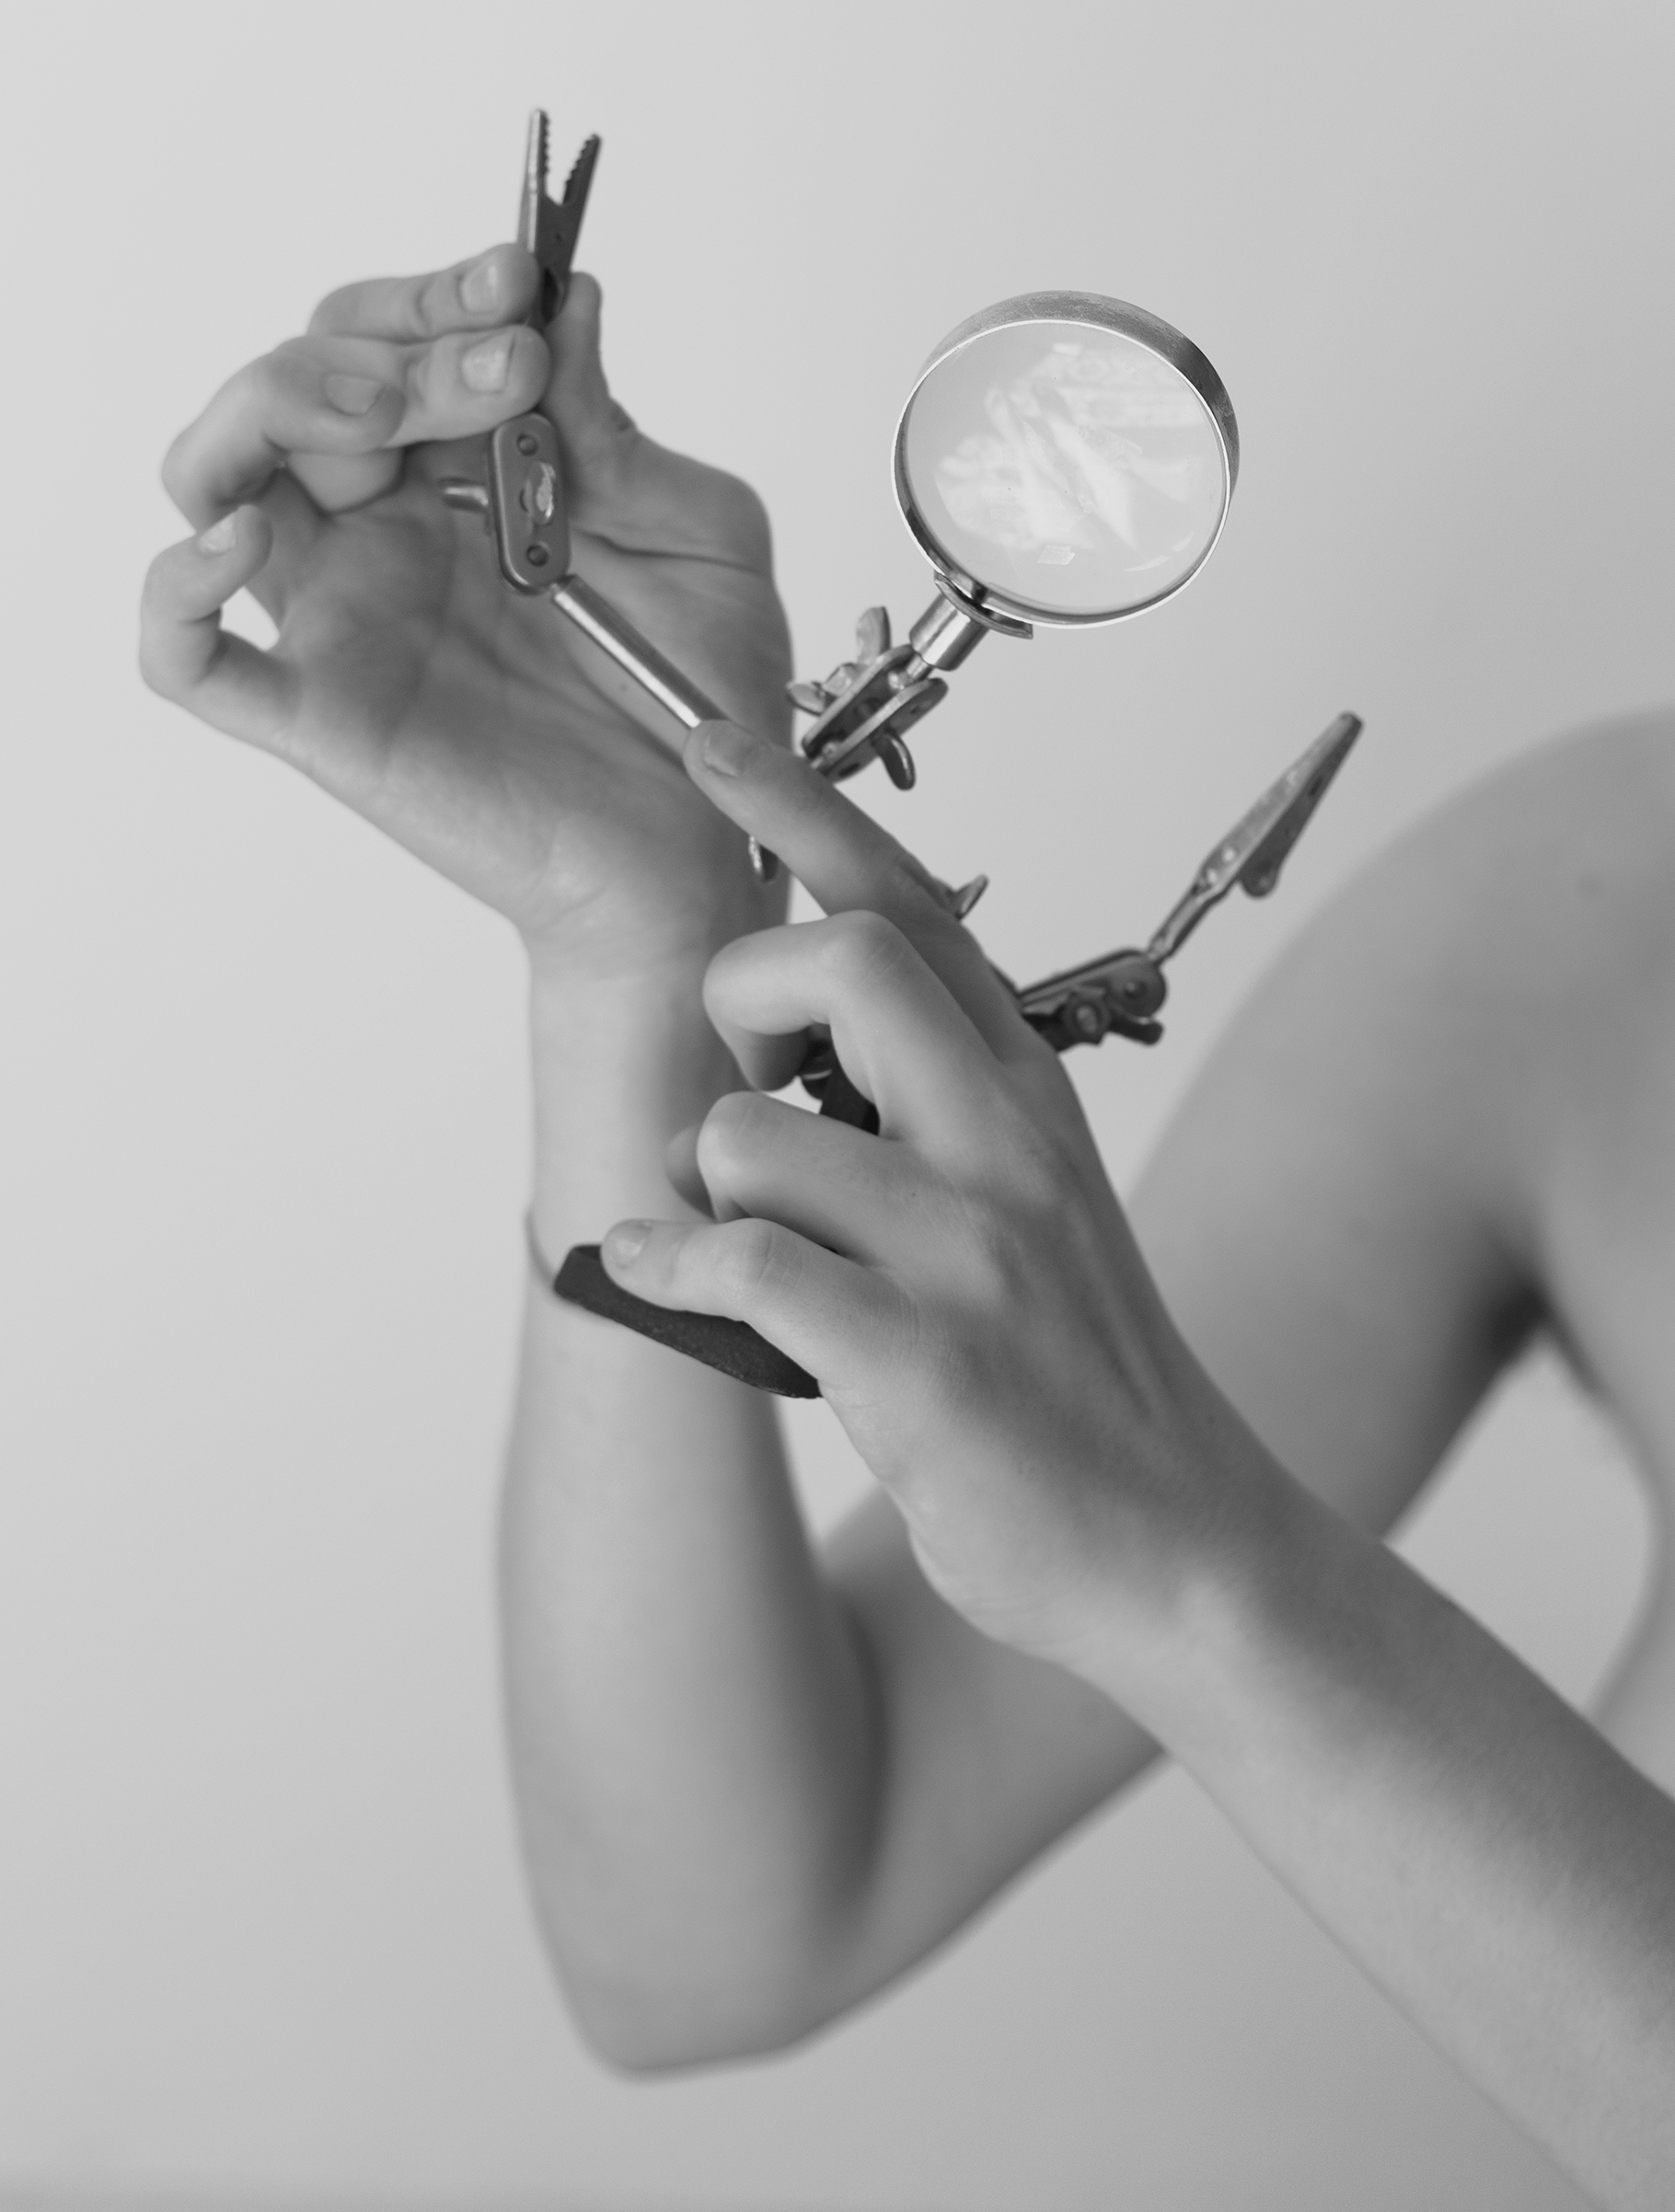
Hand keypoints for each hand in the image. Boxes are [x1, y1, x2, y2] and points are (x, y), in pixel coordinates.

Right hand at [139, 250, 791, 981]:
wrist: (699, 850)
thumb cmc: (699, 703)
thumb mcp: (703, 541)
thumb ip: (624, 433)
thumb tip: (565, 304)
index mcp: (471, 478)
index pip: (393, 340)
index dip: (441, 295)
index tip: (518, 280)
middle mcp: (392, 533)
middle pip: (303, 379)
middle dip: (392, 343)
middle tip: (504, 369)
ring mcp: (348, 617)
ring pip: (216, 472)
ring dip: (280, 403)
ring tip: (385, 420)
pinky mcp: (322, 713)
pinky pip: (186, 655)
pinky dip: (177, 585)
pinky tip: (245, 535)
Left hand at [601, 723, 1285, 1684]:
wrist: (1179, 1544)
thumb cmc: (1074, 1366)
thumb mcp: (1030, 1199)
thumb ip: (926, 1107)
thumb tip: (756, 1065)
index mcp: (1025, 1089)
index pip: (914, 906)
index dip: (803, 809)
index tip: (712, 740)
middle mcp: (1006, 1143)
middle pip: (847, 959)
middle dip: (742, 989)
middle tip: (741, 1072)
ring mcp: (970, 1252)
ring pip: (755, 1133)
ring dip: (702, 1180)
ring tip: (719, 1232)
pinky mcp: (923, 1365)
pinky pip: (740, 1268)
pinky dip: (668, 1268)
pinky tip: (658, 1280)